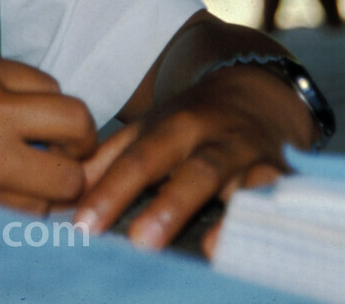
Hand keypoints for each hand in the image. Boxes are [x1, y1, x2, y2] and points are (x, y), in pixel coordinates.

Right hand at [0, 51, 98, 212]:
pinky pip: (28, 213)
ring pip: (62, 179)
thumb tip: (31, 112)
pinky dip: (25, 213)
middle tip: (59, 156)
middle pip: (77, 122)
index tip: (41, 128)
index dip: (49, 111)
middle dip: (77, 144)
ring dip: (52, 186)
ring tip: (22, 187)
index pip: (50, 85)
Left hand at [71, 64, 315, 252]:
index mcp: (175, 127)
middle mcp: (217, 140)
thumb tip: (58, 197)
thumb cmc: (189, 126)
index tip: (82, 227)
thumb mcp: (146, 133)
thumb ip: (104, 164)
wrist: (257, 96)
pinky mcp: (287, 179)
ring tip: (208, 249)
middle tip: (139, 243)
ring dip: (228, 218)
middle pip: (193, 172)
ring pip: (245, 186)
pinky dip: (273, 223)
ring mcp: (255, 159)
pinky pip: (285, 203)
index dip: (109, 193)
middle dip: (168, 206)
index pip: (138, 161)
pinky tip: (256, 248)